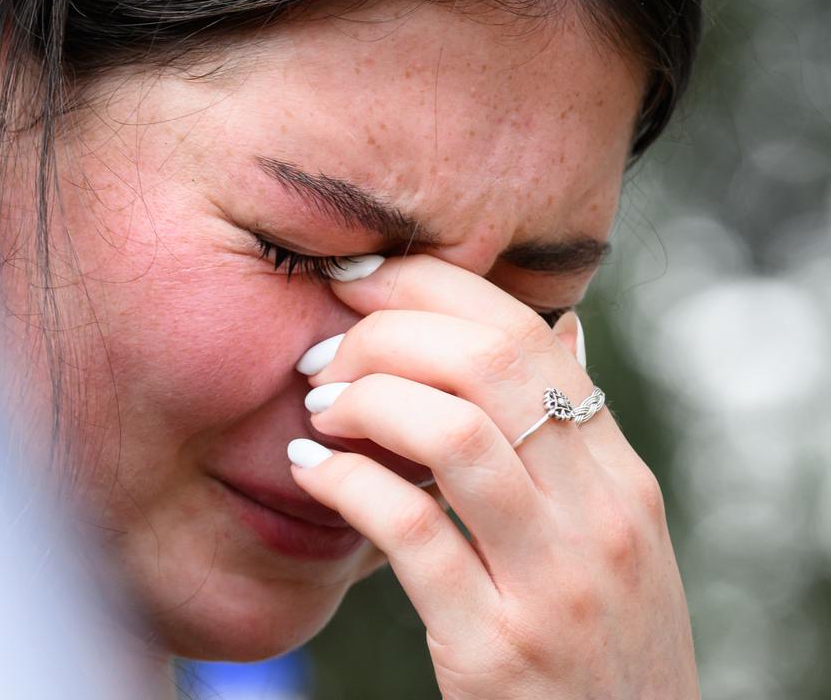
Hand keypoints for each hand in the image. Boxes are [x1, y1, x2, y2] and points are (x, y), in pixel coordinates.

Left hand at [288, 254, 697, 698]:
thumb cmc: (601, 647)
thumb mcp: (615, 539)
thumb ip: (579, 441)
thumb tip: (557, 330)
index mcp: (621, 479)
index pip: (526, 333)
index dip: (429, 287)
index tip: (361, 284)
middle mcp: (599, 519)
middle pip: (485, 363)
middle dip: (385, 335)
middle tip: (326, 356)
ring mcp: (552, 583)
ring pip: (450, 432)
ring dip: (364, 401)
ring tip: (320, 409)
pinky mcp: (495, 646)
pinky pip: (409, 531)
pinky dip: (345, 483)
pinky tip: (309, 473)